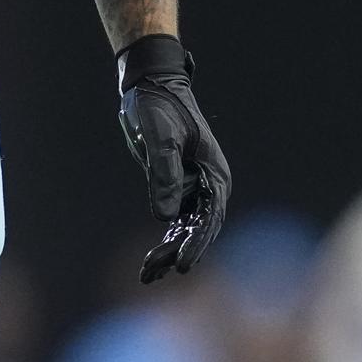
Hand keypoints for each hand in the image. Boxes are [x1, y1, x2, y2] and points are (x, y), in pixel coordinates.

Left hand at [117, 33, 230, 282]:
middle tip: (155, 274)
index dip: (196, 244)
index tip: (183, 265)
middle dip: (179, 253)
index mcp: (214, 175)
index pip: (208, 218)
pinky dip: (164, 241)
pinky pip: (175, 222)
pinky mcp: (177, 188)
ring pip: (186, 229)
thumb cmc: (159, 106)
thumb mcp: (161, 137)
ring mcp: (194, 188)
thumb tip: (165, 216)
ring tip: (148, 276)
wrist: (151, 86)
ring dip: (169, 252)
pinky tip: (151, 264)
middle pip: (199, 229)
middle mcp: (209, 186)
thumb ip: (164, 174)